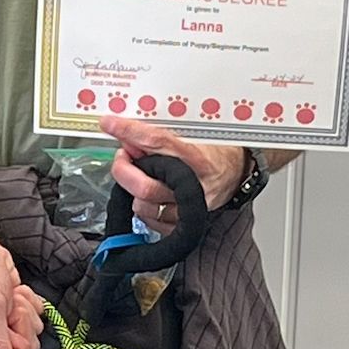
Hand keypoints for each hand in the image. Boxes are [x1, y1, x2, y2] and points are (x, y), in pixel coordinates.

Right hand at [0, 233, 43, 348]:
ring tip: (8, 296)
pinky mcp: (13, 313)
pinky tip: (14, 291)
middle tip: (9, 306)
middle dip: (22, 324)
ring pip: (32, 333)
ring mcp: (1, 326)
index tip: (9, 323)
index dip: (16, 344)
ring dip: (26, 310)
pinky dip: (29, 301)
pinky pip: (35, 317)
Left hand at [111, 121, 245, 235]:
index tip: (110, 124)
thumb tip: (132, 138)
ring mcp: (188, 208)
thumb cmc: (217, 151)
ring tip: (142, 175)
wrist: (237, 172)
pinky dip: (143, 206)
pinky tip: (150, 194)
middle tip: (122, 157)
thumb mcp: (195, 133)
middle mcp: (194, 186)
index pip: (156, 142)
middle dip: (124, 170)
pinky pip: (150, 220)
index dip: (129, 132)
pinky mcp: (185, 225)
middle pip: (145, 186)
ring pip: (144, 205)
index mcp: (198, 158)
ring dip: (133, 189)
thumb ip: (163, 137)